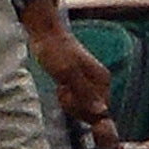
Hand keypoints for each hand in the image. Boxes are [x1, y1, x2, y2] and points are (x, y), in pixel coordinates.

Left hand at [24, 4, 112, 124]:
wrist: (46, 35)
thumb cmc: (56, 51)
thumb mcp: (68, 73)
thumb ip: (85, 93)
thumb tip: (102, 112)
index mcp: (102, 80)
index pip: (99, 112)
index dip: (82, 110)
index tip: (68, 95)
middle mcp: (100, 84)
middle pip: (92, 112)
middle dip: (75, 106)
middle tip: (63, 88)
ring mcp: (90, 84)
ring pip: (83, 108)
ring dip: (69, 102)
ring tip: (61, 86)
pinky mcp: (80, 84)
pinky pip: (77, 102)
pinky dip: (66, 99)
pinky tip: (61, 87)